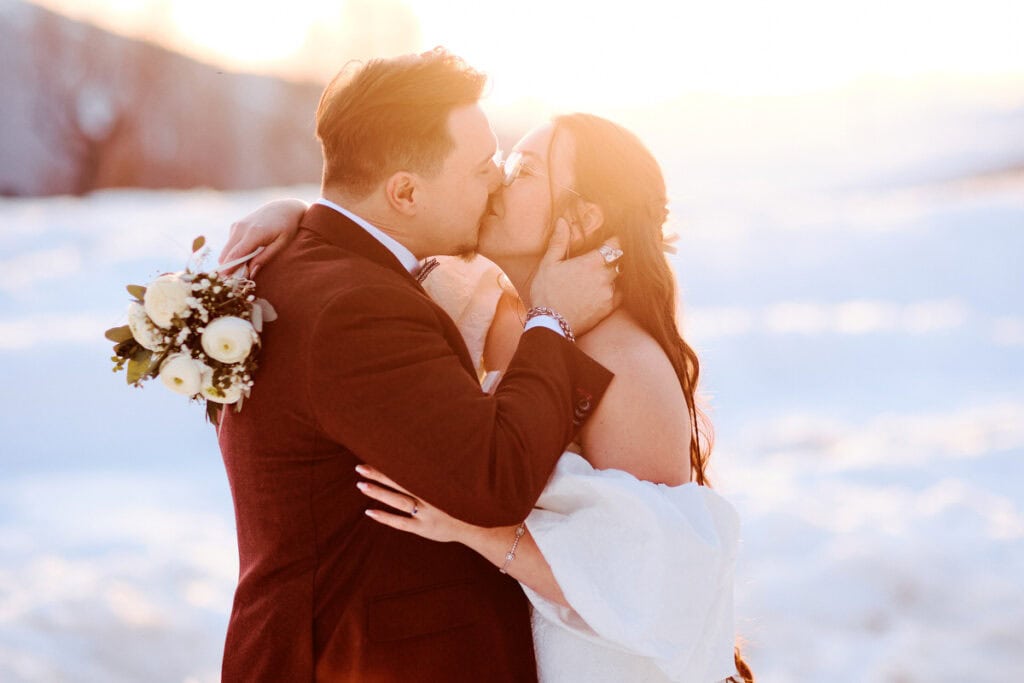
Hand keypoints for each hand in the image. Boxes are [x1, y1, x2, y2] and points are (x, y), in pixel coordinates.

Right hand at [219, 198, 307, 275]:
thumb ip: (265, 258)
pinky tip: (246, 257)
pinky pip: (230, 245)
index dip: (228, 269)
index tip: (224, 281)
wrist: (285, 208)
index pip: (236, 254)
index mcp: (254, 233)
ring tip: (243, 270)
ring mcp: (237, 225)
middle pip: (226, 254)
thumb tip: (250, 273)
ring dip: (231, 261)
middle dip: (228, 268)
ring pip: (226, 250)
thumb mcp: (281, 244)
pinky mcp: (235, 226)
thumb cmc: (287, 227)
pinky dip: (234, 253)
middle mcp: (241, 228)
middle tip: (236, 281)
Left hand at [356, 464, 476, 543]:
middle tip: (360, 466)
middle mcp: (428, 496)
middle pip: (400, 482)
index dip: (392, 461)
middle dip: (380, 474)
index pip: (409, 469)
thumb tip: (416, 459)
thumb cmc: (459, 502)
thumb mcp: (450, 484)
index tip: (376, 451)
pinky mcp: (422, 528)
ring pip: (398, 501)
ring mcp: (425, 513)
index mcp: (433, 483)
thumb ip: (432, 474)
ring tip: (361, 485)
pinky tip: (370, 512)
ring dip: (380, 492)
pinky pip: (401, 522)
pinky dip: (385, 517)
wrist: (475, 526)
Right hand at [528, 218, 619, 336]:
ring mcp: (608, 293)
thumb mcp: (548, 264)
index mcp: (591, 262)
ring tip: (600, 277)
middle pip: (619, 261)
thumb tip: (563, 221)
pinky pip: (619, 295)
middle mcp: (605, 276)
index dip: (614, 241)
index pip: (615, 245)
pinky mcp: (608, 308)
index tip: (610, 240)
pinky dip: (613, 291)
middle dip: (614, 258)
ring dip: (612, 276)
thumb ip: (559, 242)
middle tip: (605, 258)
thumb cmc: (547, 292)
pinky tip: (602, 291)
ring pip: (619, 279)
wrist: (551, 324)